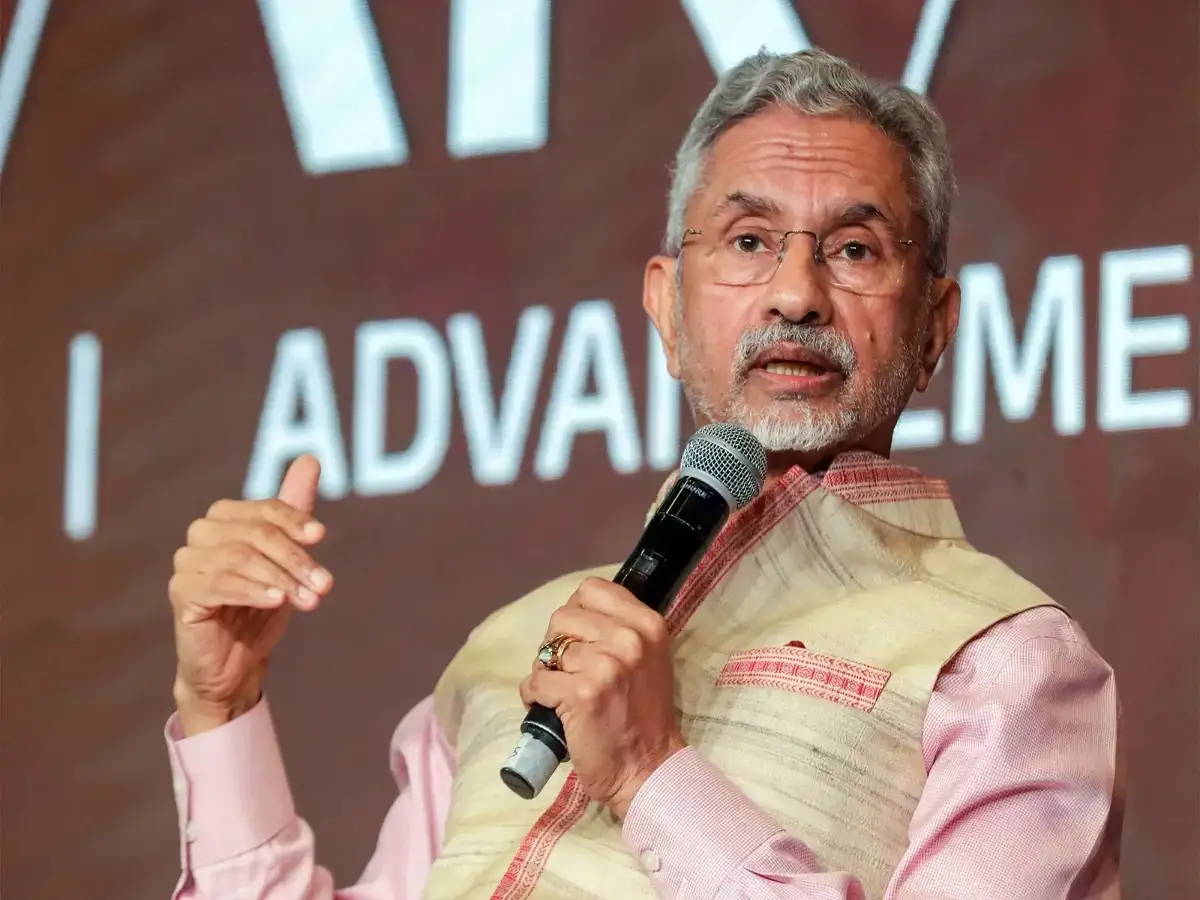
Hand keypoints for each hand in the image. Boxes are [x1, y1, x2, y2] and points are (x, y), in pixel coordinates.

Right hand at [169, 455, 332, 735]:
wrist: (235, 662)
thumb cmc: (262, 605)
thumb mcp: (287, 558)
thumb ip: (294, 510)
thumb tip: (310, 457)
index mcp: (226, 517)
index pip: (264, 508)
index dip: (294, 520)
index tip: (321, 536)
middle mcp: (202, 533)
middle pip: (256, 534)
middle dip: (296, 558)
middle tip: (325, 585)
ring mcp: (187, 563)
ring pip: (240, 559)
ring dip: (281, 578)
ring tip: (310, 600)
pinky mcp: (181, 593)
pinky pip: (219, 585)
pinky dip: (253, 590)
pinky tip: (278, 601)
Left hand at [519, 577, 685, 817]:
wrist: (649, 769)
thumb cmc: (644, 715)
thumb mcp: (647, 658)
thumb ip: (620, 629)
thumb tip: (575, 611)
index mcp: (647, 624)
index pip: (592, 589)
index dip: (576, 613)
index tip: (579, 639)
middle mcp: (629, 639)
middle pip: (563, 617)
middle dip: (556, 644)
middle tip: (567, 672)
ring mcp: (605, 666)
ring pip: (548, 652)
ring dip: (546, 674)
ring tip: (561, 694)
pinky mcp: (581, 694)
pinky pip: (536, 683)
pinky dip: (534, 697)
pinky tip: (551, 710)